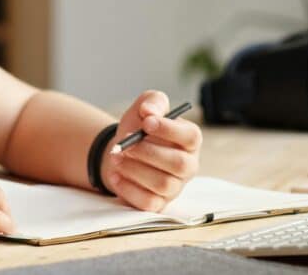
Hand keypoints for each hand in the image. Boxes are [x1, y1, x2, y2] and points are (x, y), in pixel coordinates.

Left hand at [100, 91, 201, 211]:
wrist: (121, 151)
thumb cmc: (139, 128)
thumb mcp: (146, 108)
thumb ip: (152, 102)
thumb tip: (149, 111)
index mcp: (189, 140)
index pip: (191, 137)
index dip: (169, 129)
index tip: (146, 122)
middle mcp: (188, 165)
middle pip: (178, 164)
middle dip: (148, 152)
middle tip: (125, 144)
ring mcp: (175, 187)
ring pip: (162, 184)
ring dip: (135, 169)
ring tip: (116, 157)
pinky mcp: (158, 204)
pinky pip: (148, 202)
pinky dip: (128, 188)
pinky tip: (116, 174)